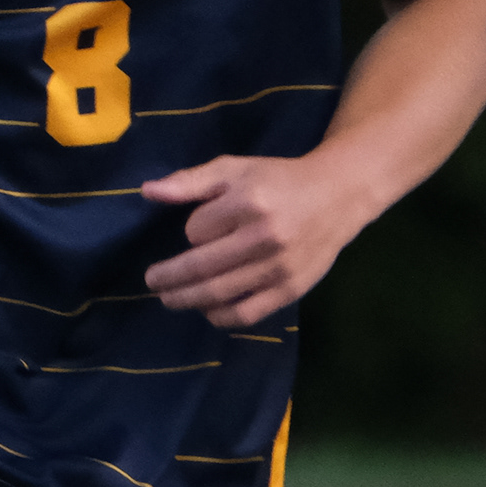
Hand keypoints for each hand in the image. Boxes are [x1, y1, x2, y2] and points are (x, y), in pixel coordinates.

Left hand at [138, 152, 372, 327]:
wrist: (338, 196)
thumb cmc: (278, 180)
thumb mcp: (234, 169)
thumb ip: (190, 181)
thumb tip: (147, 191)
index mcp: (248, 203)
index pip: (196, 230)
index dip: (189, 233)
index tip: (195, 232)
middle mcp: (264, 237)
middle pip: (202, 267)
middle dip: (170, 279)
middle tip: (152, 282)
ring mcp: (279, 267)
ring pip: (220, 293)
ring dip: (188, 300)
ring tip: (170, 299)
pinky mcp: (292, 289)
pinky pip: (248, 313)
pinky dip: (222, 317)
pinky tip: (207, 311)